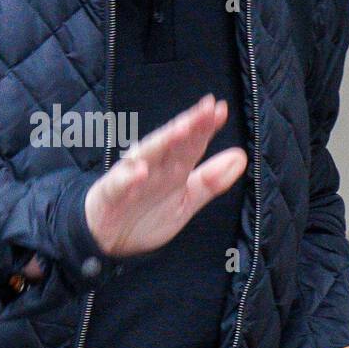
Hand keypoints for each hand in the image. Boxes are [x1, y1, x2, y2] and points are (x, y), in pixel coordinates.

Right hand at [83, 94, 246, 257]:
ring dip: (163, 141)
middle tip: (206, 108)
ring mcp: (131, 178)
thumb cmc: (146, 213)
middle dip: (189, 125)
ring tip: (181, 129)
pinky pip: (119, 184)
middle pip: (173, 142)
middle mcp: (154, 166)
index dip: (206, 127)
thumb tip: (241, 156)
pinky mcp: (111, 193)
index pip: (192, 143)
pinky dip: (129, 178)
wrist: (107, 239)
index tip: (220, 109)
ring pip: (148, 155)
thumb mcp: (186, 200)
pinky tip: (140, 172)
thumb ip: (212, 180)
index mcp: (174, 167)